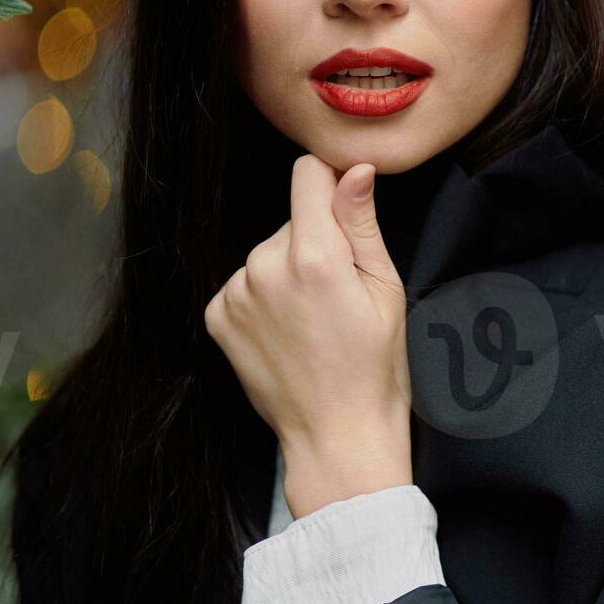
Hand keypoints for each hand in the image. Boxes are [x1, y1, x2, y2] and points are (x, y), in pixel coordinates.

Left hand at [202, 156, 411, 514]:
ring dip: (288, 272)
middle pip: (292, 221)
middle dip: (316, 243)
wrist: (336, 434)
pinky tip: (287, 332)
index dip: (331, 183)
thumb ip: (361, 224)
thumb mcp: (385, 290)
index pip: (307, 175)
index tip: (346, 210)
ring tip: (313, 320)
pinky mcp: (217, 315)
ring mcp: (235, 292)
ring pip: (267, 253)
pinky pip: (245, 283)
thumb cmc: (374, 367)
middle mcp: (264, 266)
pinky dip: (264, 298)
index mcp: (314, 255)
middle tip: (339, 295)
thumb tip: (355, 169)